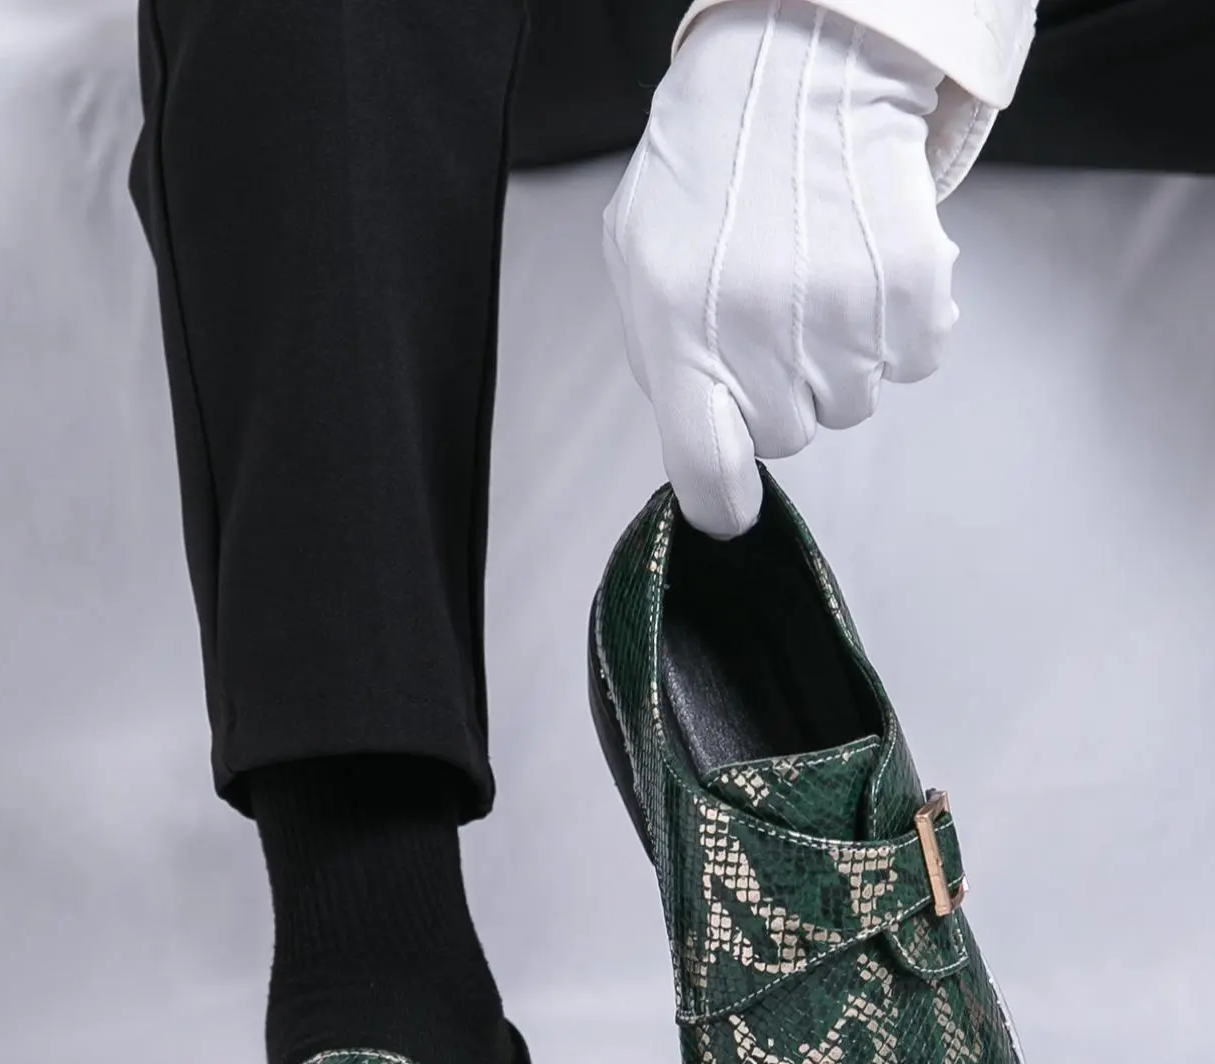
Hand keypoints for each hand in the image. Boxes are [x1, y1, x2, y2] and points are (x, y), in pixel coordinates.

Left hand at [604, 0, 959, 538]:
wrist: (795, 68)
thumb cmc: (707, 172)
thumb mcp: (640, 265)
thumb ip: (664, 360)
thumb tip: (700, 441)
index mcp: (681, 337)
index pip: (707, 474)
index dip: (724, 501)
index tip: (733, 502)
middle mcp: (761, 338)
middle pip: (788, 437)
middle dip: (781, 391)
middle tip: (772, 312)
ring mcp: (842, 317)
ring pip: (853, 403)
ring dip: (840, 356)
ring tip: (817, 275)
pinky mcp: (911, 290)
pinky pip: (914, 360)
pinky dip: (899, 325)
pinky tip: (867, 264)